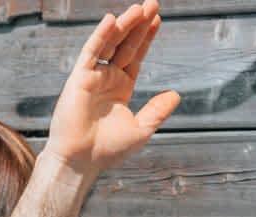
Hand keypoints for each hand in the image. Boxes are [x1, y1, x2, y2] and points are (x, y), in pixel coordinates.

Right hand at [44, 0, 179, 179]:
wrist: (82, 161)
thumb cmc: (108, 150)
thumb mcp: (141, 129)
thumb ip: (158, 111)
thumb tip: (176, 95)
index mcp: (121, 88)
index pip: (136, 56)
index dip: (146, 38)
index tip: (157, 20)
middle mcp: (107, 78)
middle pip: (126, 45)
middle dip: (139, 25)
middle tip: (152, 3)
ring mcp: (93, 76)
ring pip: (110, 44)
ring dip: (124, 25)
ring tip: (140, 7)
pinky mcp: (79, 78)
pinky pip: (91, 52)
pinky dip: (101, 35)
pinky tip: (112, 20)